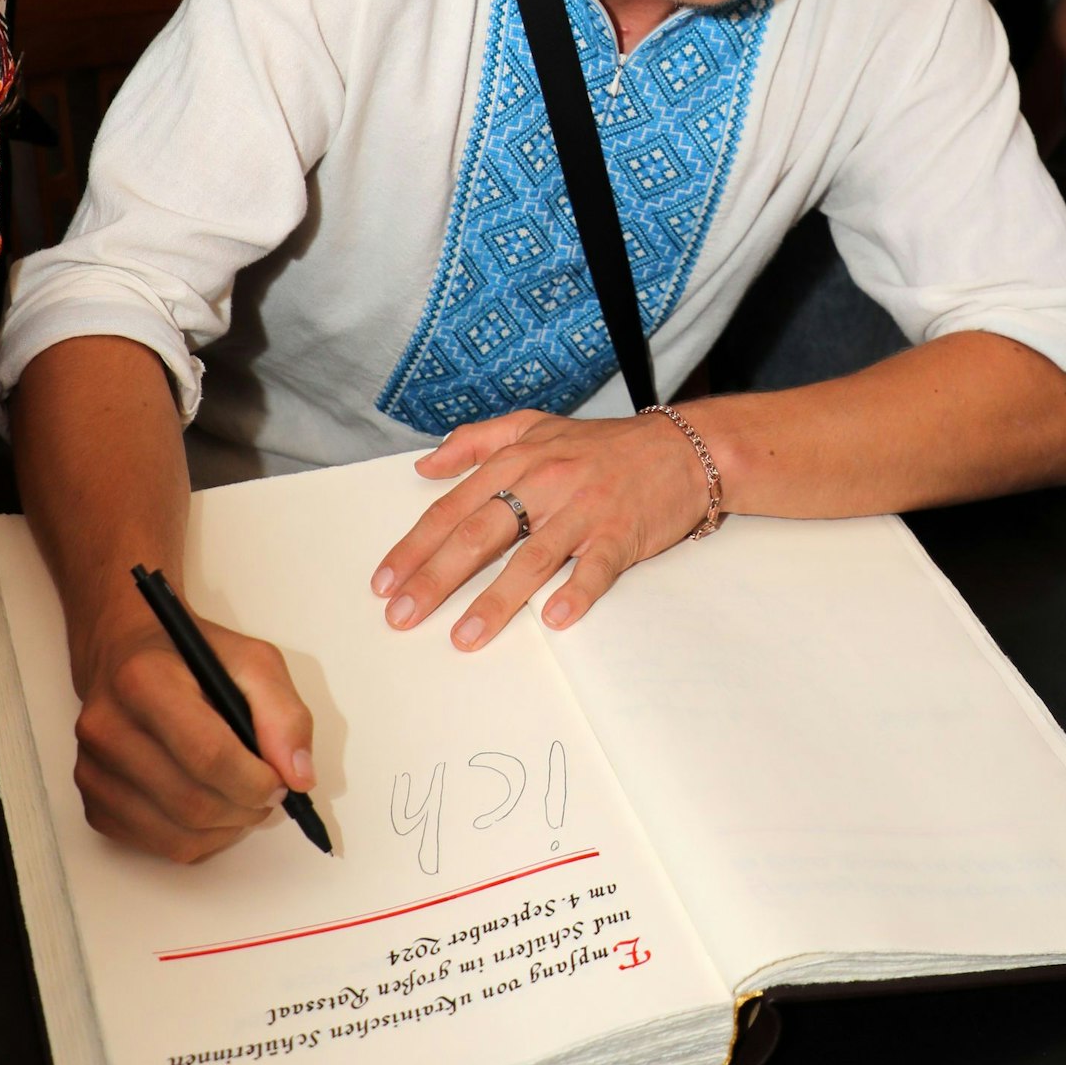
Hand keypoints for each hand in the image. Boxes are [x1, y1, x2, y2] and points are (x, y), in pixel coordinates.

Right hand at [69, 583, 315, 863]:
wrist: (126, 651)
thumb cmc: (191, 655)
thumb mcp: (252, 660)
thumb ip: (283, 713)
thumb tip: (299, 775)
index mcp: (144, 680)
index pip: (207, 755)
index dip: (255, 780)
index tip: (282, 782)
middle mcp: (108, 727)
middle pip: (192, 803)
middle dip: (246, 810)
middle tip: (271, 796)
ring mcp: (93, 769)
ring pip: (175, 835)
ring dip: (226, 831)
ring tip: (246, 803)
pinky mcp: (92, 800)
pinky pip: (155, 846)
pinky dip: (197, 840)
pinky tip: (213, 810)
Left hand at [371, 409, 713, 650]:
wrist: (681, 448)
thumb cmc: (603, 445)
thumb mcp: (535, 426)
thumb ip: (477, 441)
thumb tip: (425, 464)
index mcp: (518, 460)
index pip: (454, 507)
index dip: (415, 546)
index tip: (384, 581)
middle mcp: (545, 482)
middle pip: (479, 534)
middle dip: (435, 578)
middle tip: (402, 616)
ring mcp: (584, 509)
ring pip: (532, 557)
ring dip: (495, 600)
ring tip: (464, 637)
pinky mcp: (621, 533)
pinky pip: (595, 567)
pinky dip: (576, 592)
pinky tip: (554, 619)